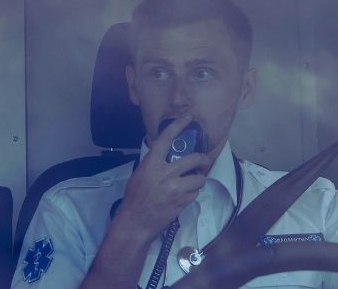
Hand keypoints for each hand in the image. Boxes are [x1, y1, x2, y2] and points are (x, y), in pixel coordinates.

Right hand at [113, 114, 210, 239]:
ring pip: (199, 179)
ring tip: (190, 184)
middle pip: (193, 159)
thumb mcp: (140, 175)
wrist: (136, 221)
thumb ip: (154, 165)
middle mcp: (165, 174)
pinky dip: (191, 195)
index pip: (166, 139)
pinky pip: (195, 194)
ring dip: (197, 181)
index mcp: (151, 164)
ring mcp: (175, 188)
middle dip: (202, 159)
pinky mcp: (182, 202)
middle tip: (203, 161)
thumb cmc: (134, 197)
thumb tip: (166, 157)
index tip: (188, 116)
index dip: (178, 126)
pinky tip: (182, 197)